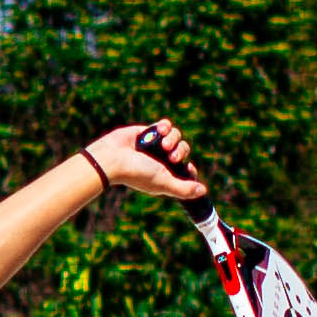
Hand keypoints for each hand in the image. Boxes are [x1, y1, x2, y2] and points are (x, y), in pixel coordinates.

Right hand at [89, 119, 203, 201]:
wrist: (113, 158)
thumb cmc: (136, 173)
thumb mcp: (164, 183)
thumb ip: (184, 189)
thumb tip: (203, 191)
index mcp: (165, 175)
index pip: (185, 169)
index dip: (189, 167)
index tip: (187, 167)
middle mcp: (161, 160)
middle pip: (183, 149)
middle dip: (181, 151)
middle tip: (171, 156)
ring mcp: (155, 145)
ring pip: (176, 135)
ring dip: (173, 138)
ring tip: (163, 144)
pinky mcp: (148, 132)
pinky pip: (164, 125)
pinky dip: (164, 126)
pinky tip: (160, 130)